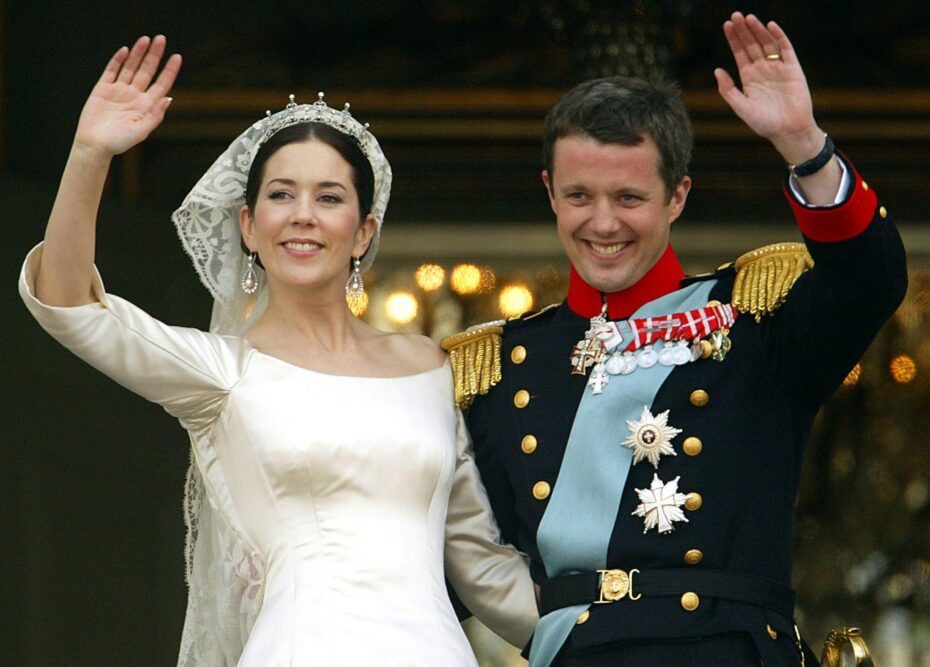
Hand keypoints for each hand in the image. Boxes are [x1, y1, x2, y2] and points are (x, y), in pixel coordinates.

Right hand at [74, 35, 180, 158]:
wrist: (95, 145)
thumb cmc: (119, 142)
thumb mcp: (142, 131)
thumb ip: (156, 115)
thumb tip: (169, 98)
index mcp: (146, 106)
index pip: (161, 84)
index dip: (169, 70)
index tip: (177, 56)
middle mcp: (135, 96)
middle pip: (147, 71)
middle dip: (154, 55)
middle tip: (161, 39)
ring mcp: (119, 91)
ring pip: (131, 67)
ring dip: (138, 53)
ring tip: (145, 39)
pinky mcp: (103, 89)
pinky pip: (112, 71)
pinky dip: (118, 60)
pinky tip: (125, 51)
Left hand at [714, 12, 822, 163]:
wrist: (788, 131)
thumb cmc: (763, 123)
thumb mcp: (741, 107)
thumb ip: (728, 90)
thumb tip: (716, 70)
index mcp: (749, 77)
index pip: (739, 53)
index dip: (733, 39)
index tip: (726, 25)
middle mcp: (762, 69)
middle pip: (751, 44)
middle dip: (743, 30)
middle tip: (735, 15)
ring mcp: (778, 67)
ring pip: (766, 43)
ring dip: (758, 30)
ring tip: (749, 18)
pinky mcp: (792, 68)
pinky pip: (785, 48)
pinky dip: (778, 36)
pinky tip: (770, 26)